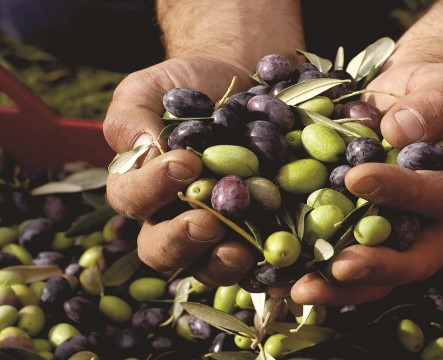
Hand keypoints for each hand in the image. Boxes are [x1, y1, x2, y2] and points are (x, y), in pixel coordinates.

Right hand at [103, 55, 256, 285]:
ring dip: (220, 263)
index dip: (152, 188)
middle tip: (207, 223)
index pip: (130, 199)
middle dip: (180, 241)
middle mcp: (170, 216)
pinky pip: (254, 261)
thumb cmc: (187, 86)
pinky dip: (264, 264)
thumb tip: (143, 152)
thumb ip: (131, 116)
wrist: (240, 82)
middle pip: (159, 249)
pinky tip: (277, 254)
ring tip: (241, 249)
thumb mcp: (149, 88)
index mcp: (139, 186)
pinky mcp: (253, 232)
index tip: (186, 162)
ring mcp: (214, 230)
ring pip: (204, 266)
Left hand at [290, 62, 442, 305]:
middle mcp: (438, 224)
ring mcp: (401, 235)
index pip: (438, 198)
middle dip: (375, 268)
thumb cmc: (435, 88)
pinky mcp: (367, 234)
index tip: (357, 178)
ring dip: (339, 286)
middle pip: (414, 261)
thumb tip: (398, 132)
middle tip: (338, 268)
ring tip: (299, 289)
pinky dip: (316, 269)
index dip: (401, 193)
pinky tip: (281, 276)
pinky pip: (345, 259)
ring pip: (378, 276)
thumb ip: (434, 104)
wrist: (410, 98)